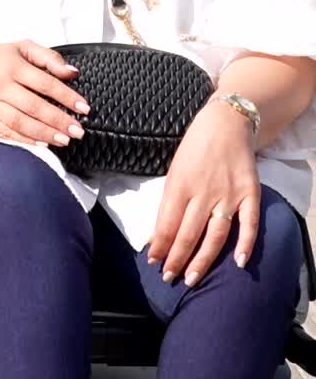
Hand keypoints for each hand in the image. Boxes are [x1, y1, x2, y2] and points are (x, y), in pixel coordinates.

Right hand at [0, 37, 89, 145]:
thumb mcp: (20, 48)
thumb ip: (48, 58)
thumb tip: (72, 73)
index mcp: (13, 66)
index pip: (45, 82)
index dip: (66, 96)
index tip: (84, 108)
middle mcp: (1, 85)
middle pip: (34, 106)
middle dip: (59, 120)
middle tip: (79, 131)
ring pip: (20, 122)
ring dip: (45, 133)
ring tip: (64, 140)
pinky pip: (6, 132)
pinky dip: (25, 140)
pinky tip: (42, 144)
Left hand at [148, 101, 259, 285]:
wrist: (226, 122)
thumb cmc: (195, 147)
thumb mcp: (174, 169)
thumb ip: (169, 201)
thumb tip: (157, 234)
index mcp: (180, 183)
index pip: (167, 223)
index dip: (159, 245)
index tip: (153, 262)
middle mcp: (204, 191)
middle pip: (188, 233)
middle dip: (176, 259)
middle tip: (168, 278)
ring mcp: (228, 193)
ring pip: (215, 234)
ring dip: (202, 260)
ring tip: (191, 279)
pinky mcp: (249, 192)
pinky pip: (249, 222)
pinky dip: (246, 243)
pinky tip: (239, 262)